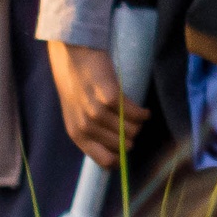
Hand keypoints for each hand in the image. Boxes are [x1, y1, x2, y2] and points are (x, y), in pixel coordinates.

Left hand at [48, 39, 148, 166]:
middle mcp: (85, 127)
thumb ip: (90, 130)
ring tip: (138, 117)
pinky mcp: (111, 97)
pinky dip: (143, 113)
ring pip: (131, 130)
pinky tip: (143, 111)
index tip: (128, 149)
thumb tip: (116, 147)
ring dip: (138, 125)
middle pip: (122, 146)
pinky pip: (135, 114)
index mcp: (76, 134)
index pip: (104, 160)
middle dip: (131, 138)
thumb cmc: (75, 83)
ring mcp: (97, 112)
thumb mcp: (75, 112)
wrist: (72, 55)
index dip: (120, 159)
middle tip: (133, 127)